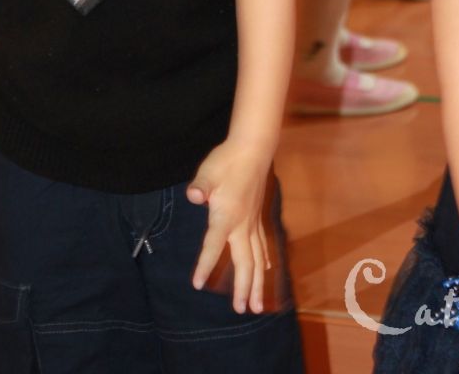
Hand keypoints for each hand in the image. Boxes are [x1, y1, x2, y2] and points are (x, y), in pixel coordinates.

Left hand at [187, 139, 271, 313]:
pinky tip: (265, 271)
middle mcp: (243, 225)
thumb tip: (193, 195)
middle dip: (242, 288)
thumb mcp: (209, 171)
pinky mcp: (257, 216)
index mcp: (227, 216)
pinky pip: (263, 246)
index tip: (198, 285)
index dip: (205, 266)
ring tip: (256, 305)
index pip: (213, 246)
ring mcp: (253, 222)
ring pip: (258, 259)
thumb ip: (201, 186)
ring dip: (257, 283)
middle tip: (241, 310)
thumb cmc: (227, 160)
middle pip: (244, 263)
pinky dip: (264, 262)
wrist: (253, 149)